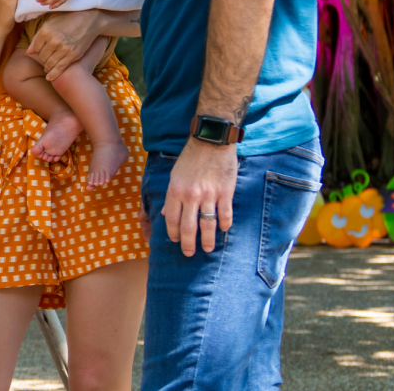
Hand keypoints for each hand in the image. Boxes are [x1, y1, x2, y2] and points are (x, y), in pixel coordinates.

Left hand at [26, 10, 98, 73]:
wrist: (89, 20)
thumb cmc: (67, 19)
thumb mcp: (50, 23)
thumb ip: (38, 37)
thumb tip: (29, 52)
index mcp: (45, 31)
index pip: (36, 48)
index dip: (38, 50)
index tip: (42, 50)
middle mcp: (53, 41)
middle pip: (42, 56)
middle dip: (43, 58)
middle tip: (46, 58)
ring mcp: (63, 49)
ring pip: (49, 63)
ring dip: (47, 67)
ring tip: (47, 68)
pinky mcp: (73, 55)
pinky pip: (60, 68)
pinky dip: (53, 74)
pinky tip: (50, 77)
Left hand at [160, 139, 238, 255]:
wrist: (211, 141)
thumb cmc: (190, 158)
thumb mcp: (174, 175)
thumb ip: (171, 196)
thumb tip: (167, 214)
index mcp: (175, 191)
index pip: (172, 220)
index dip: (173, 234)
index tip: (175, 242)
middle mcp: (191, 196)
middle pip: (189, 227)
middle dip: (188, 244)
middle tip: (189, 253)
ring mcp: (209, 195)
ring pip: (208, 225)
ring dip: (208, 240)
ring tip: (208, 249)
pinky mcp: (226, 192)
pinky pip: (225, 214)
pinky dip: (224, 225)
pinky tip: (223, 230)